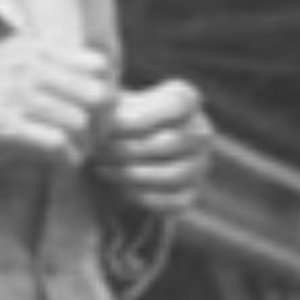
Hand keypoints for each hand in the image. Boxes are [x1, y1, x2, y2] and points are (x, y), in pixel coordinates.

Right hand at [0, 39, 113, 177]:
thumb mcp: (1, 64)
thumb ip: (42, 67)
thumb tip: (91, 83)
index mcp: (30, 47)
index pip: (98, 65)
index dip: (104, 93)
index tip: (96, 115)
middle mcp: (26, 65)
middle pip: (98, 94)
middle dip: (102, 124)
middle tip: (91, 141)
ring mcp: (13, 94)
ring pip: (80, 122)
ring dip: (83, 147)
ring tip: (73, 156)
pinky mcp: (1, 126)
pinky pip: (56, 145)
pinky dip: (64, 161)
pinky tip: (57, 165)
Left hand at [92, 80, 213, 214]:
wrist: (132, 145)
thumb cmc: (122, 117)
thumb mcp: (119, 103)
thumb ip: (113, 107)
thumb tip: (100, 123)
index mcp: (187, 99)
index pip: (177, 105)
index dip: (143, 117)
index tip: (110, 125)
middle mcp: (201, 132)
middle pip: (171, 142)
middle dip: (129, 148)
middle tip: (99, 151)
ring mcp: (199, 165)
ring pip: (172, 174)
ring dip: (131, 174)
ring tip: (101, 169)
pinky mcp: (191, 193)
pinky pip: (171, 200)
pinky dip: (141, 196)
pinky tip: (116, 187)